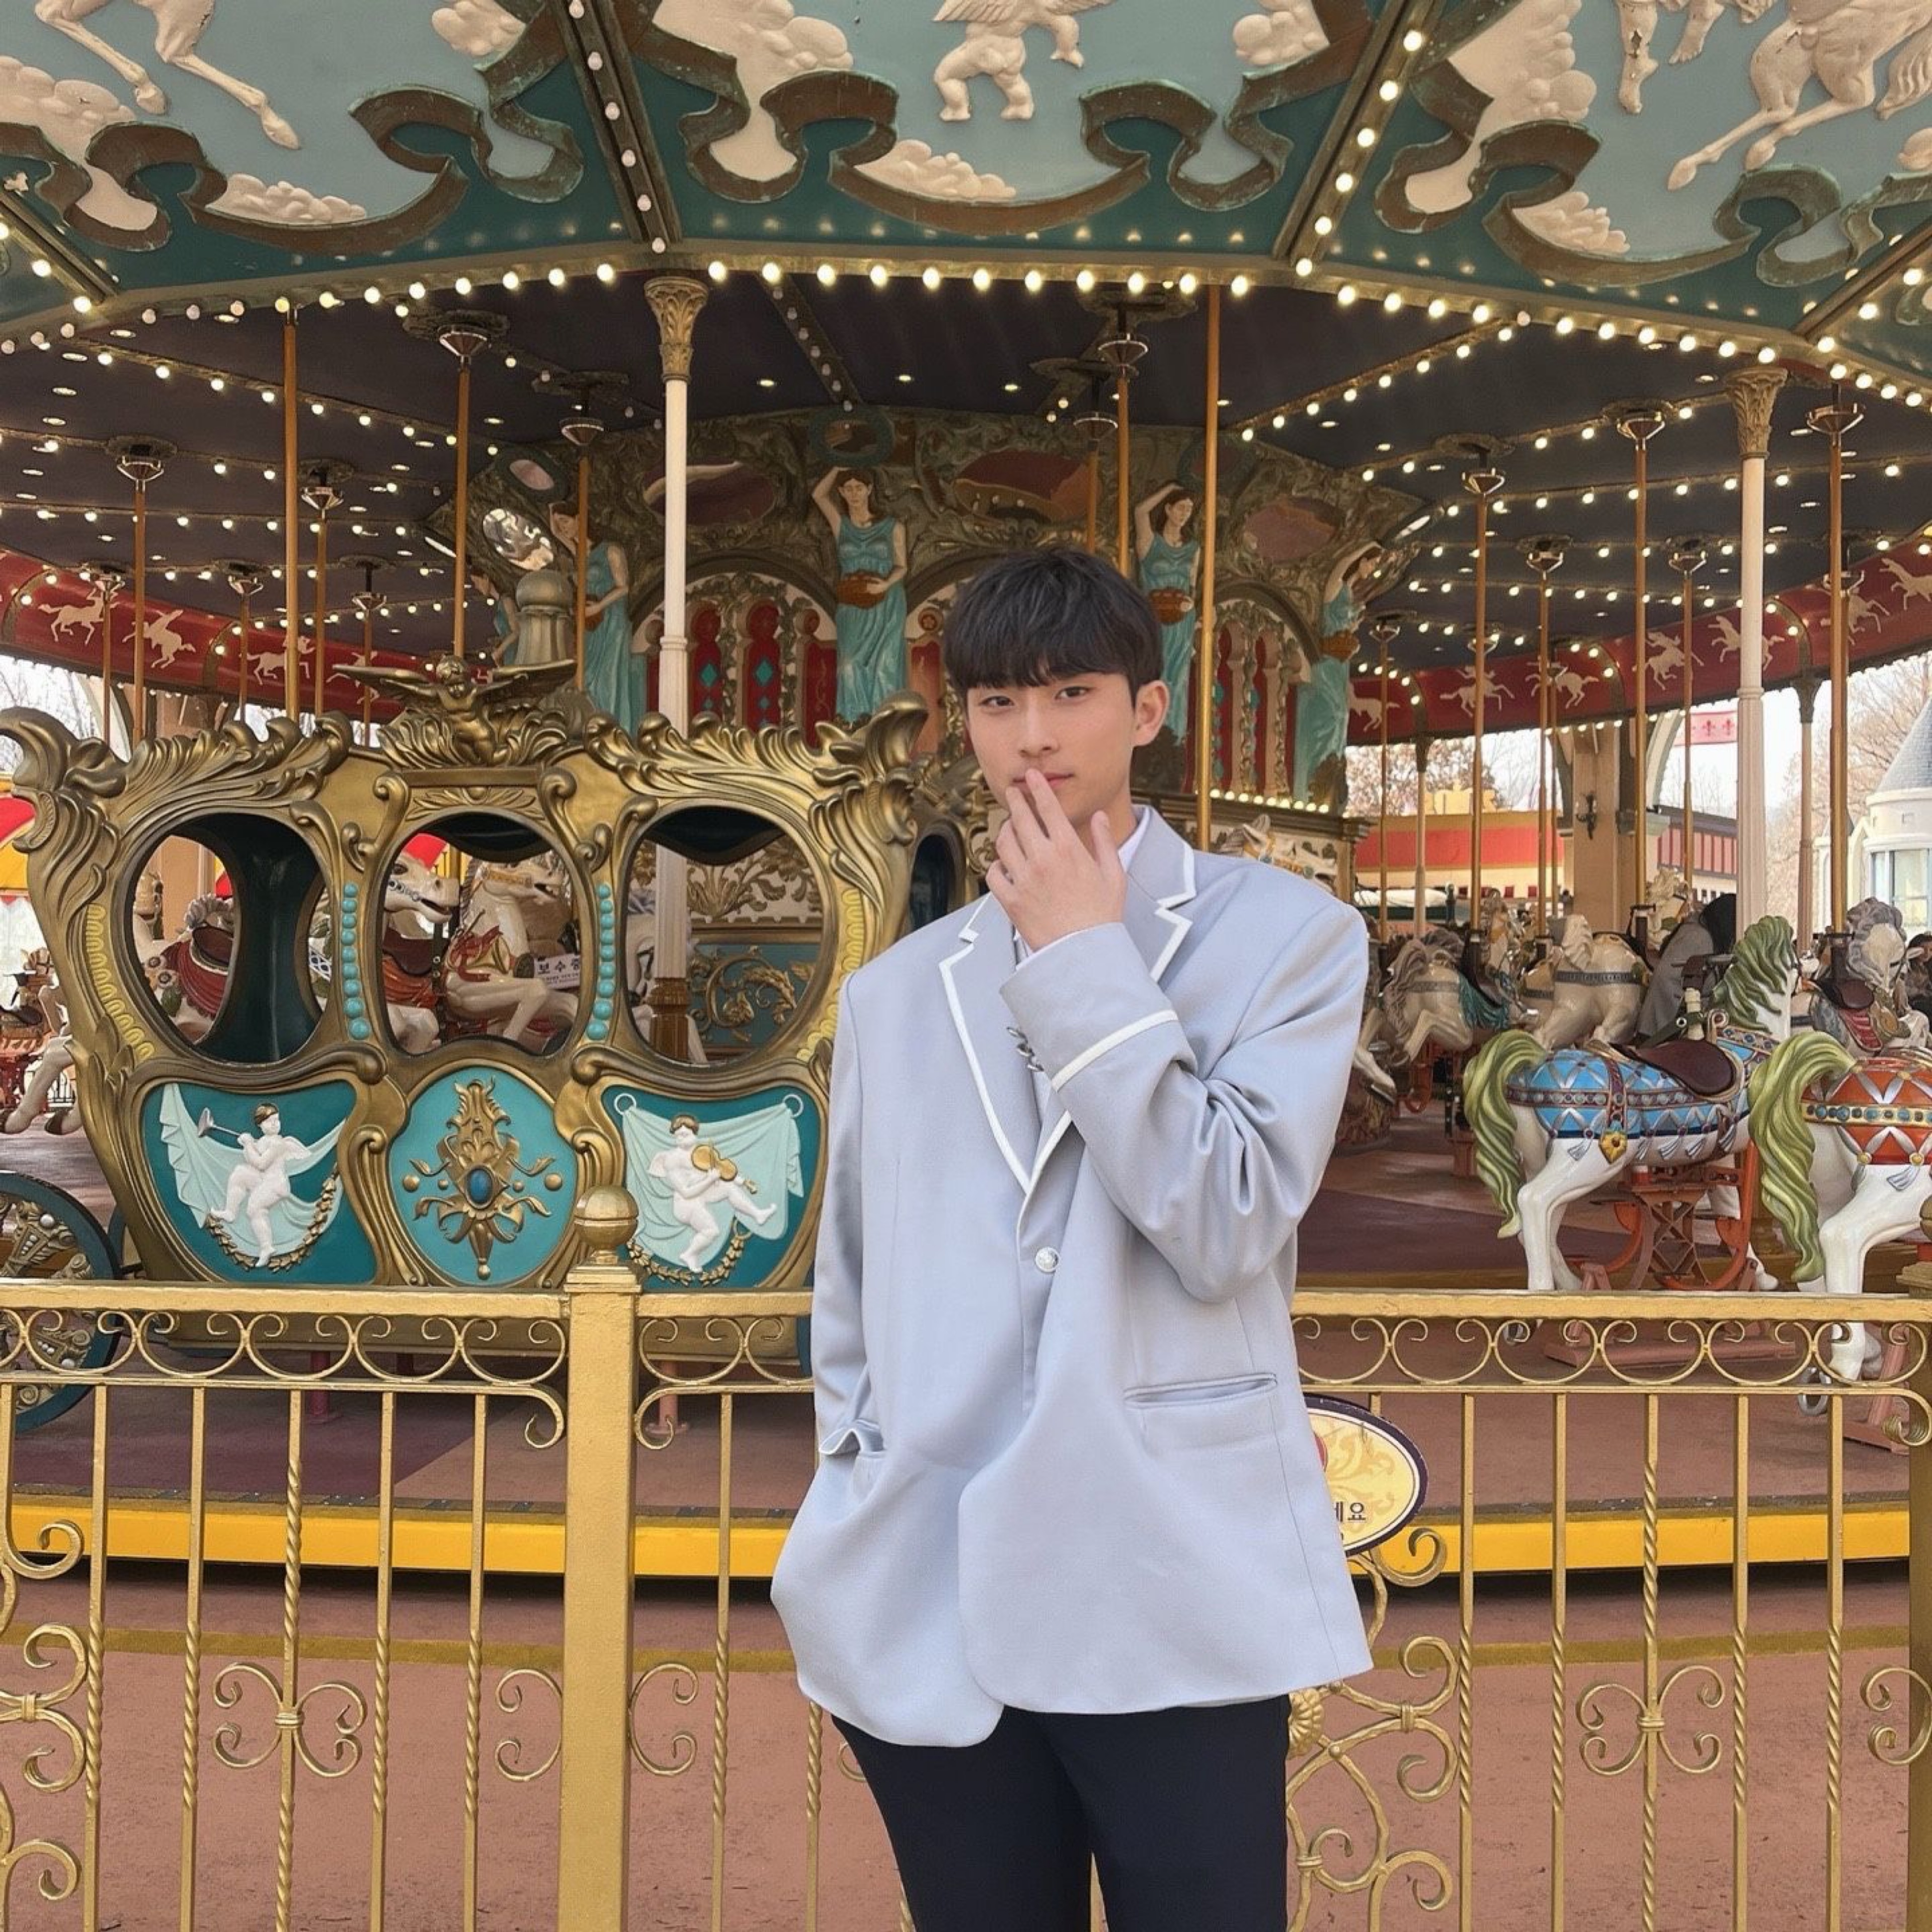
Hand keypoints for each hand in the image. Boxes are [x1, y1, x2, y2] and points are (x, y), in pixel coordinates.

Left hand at [987, 770, 1126, 950]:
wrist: (1083, 952)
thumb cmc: (1102, 916)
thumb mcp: (1113, 874)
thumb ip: (1104, 841)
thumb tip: (1099, 817)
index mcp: (1068, 849)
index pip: (1047, 808)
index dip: (1037, 788)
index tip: (1031, 777)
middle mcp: (1041, 859)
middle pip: (1020, 819)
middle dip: (1015, 801)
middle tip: (1012, 793)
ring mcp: (1023, 879)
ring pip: (1003, 843)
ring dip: (1005, 830)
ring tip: (1009, 827)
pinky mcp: (1010, 900)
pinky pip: (993, 874)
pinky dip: (995, 865)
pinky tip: (1001, 864)